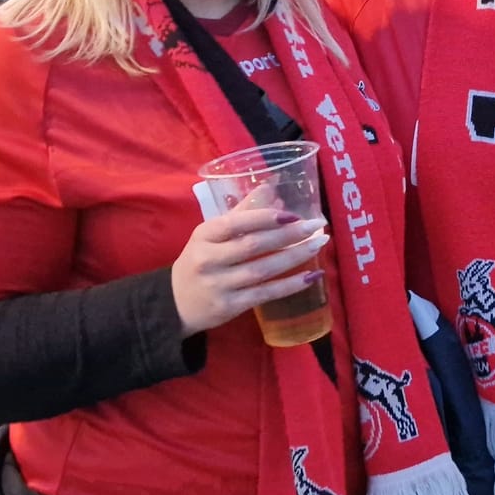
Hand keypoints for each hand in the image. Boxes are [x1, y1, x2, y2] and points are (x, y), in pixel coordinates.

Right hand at [170, 206, 329, 335]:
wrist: (176, 303)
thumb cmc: (200, 260)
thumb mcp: (212, 234)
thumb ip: (242, 212)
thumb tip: (273, 187)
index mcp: (204, 235)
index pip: (235, 223)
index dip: (264, 218)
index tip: (293, 213)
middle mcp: (208, 259)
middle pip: (253, 246)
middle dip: (288, 235)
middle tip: (316, 226)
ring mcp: (219, 285)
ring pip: (262, 270)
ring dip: (294, 257)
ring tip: (319, 244)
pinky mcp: (229, 306)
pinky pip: (265, 294)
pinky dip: (290, 285)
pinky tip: (311, 276)